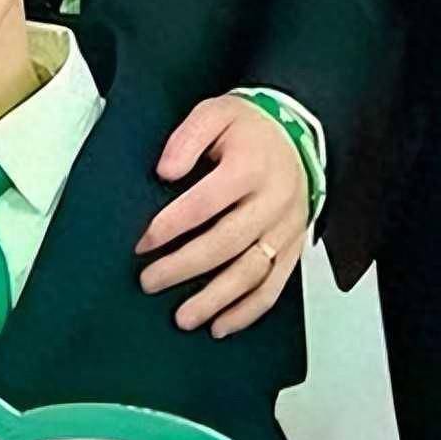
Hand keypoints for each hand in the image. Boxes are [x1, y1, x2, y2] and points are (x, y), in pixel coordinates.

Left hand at [136, 96, 307, 337]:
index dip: (171, 225)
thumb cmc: (249, 130)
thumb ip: (186, 138)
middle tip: (149, 282)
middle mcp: (273, 201)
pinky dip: (247, 312)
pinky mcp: (292, 248)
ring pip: (251, 273)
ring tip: (182, 317)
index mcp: (251, 167)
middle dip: (184, 267)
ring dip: (215, 300)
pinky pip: (273, 287)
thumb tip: (164, 171)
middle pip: (226, 243)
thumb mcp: (215, 113)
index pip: (206, 202)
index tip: (142, 243)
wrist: (298, 134)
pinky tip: (221, 326)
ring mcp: (286, 229)